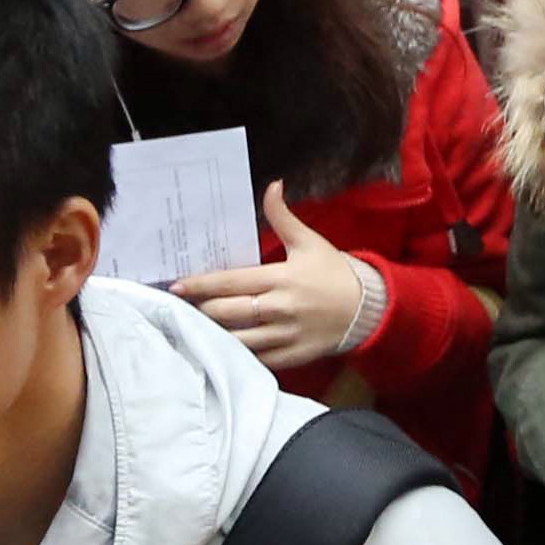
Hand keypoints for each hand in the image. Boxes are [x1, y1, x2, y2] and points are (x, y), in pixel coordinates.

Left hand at [173, 183, 379, 370]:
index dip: (199, 285)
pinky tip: (221, 346)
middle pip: (225, 313)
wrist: (368, 310)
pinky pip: (255, 358)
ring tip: (195, 326)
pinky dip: (236, 353)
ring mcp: (285, 336)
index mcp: (281, 279)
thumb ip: (283, 217)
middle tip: (182, 306)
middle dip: (200, 309)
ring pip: (236, 339)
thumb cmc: (334, 273)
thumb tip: (271, 185)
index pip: (230, 282)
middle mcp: (280, 309)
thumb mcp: (309, 242)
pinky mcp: (290, 357)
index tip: (176, 286)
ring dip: (212, 333)